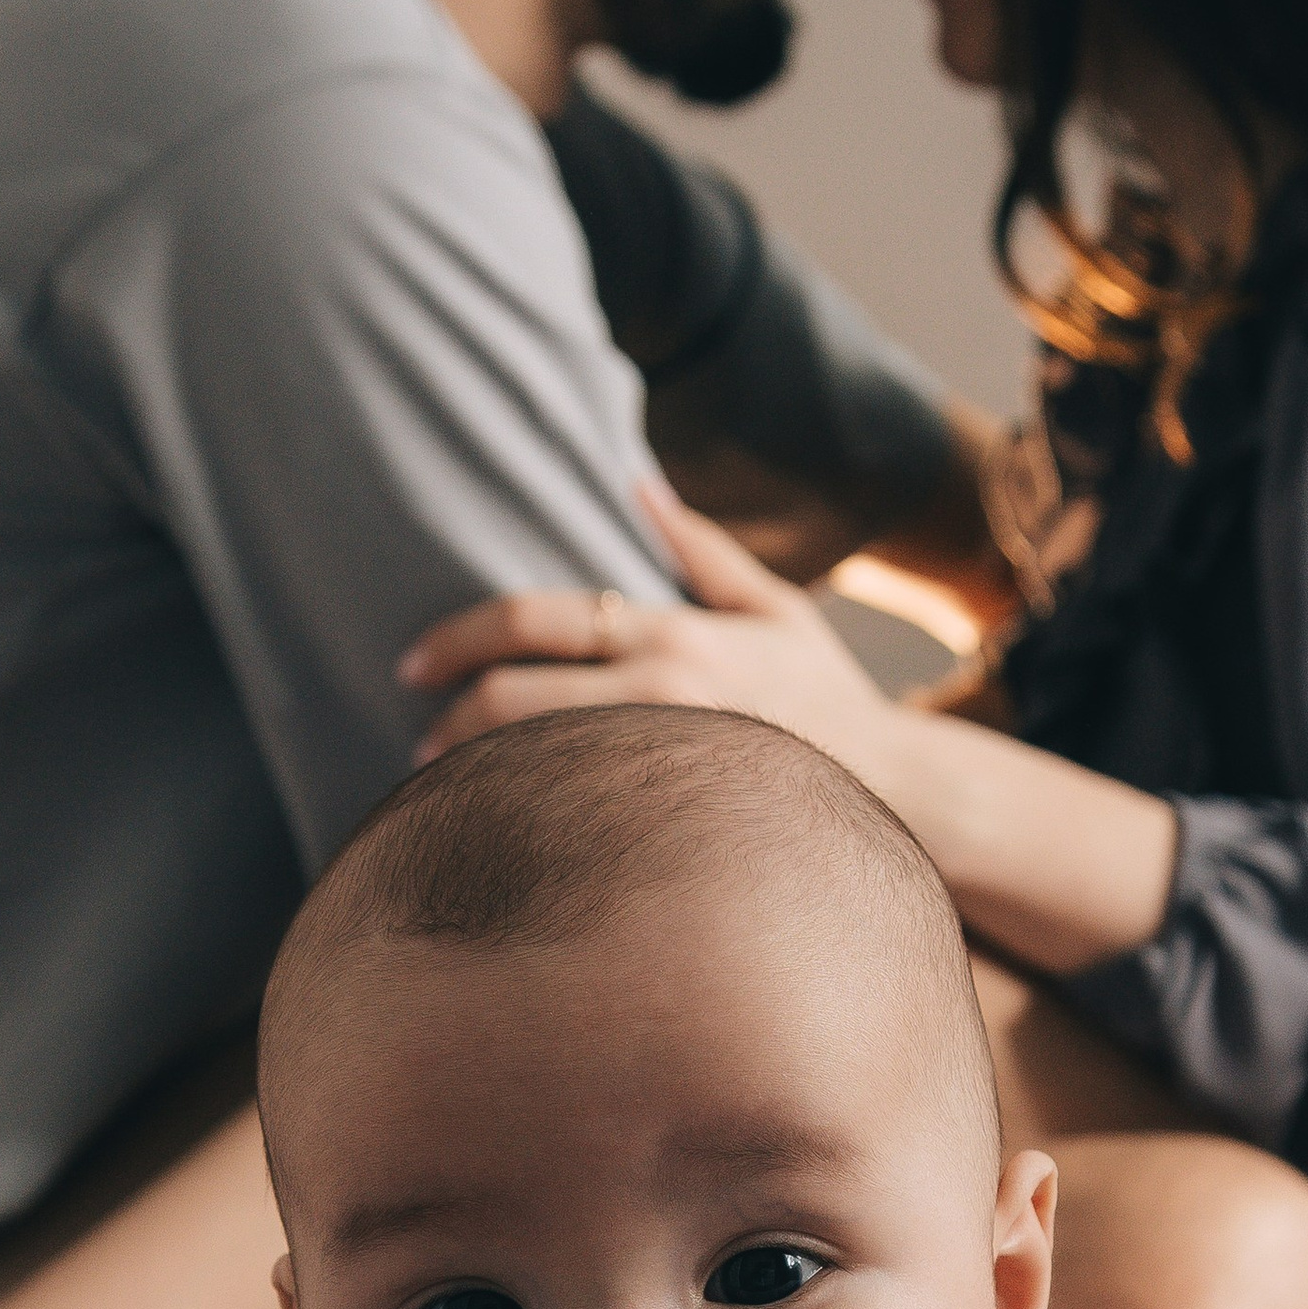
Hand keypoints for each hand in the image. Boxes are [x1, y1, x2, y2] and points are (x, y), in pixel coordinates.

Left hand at [397, 486, 901, 787]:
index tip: (415, 662)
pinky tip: (492, 825)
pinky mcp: (668, 820)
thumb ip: (700, 548)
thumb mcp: (775, 608)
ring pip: (530, 764)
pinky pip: (569, 819)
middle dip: (449, 716)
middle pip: (513, 698)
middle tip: (420, 735)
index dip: (460, 638)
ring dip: (469, 772)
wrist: (893, 792)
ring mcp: (662, 763)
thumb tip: (634, 483)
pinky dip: (518, 817)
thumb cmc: (825, 699)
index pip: (537, 619)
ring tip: (443, 781)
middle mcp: (659, 697)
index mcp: (673, 635)